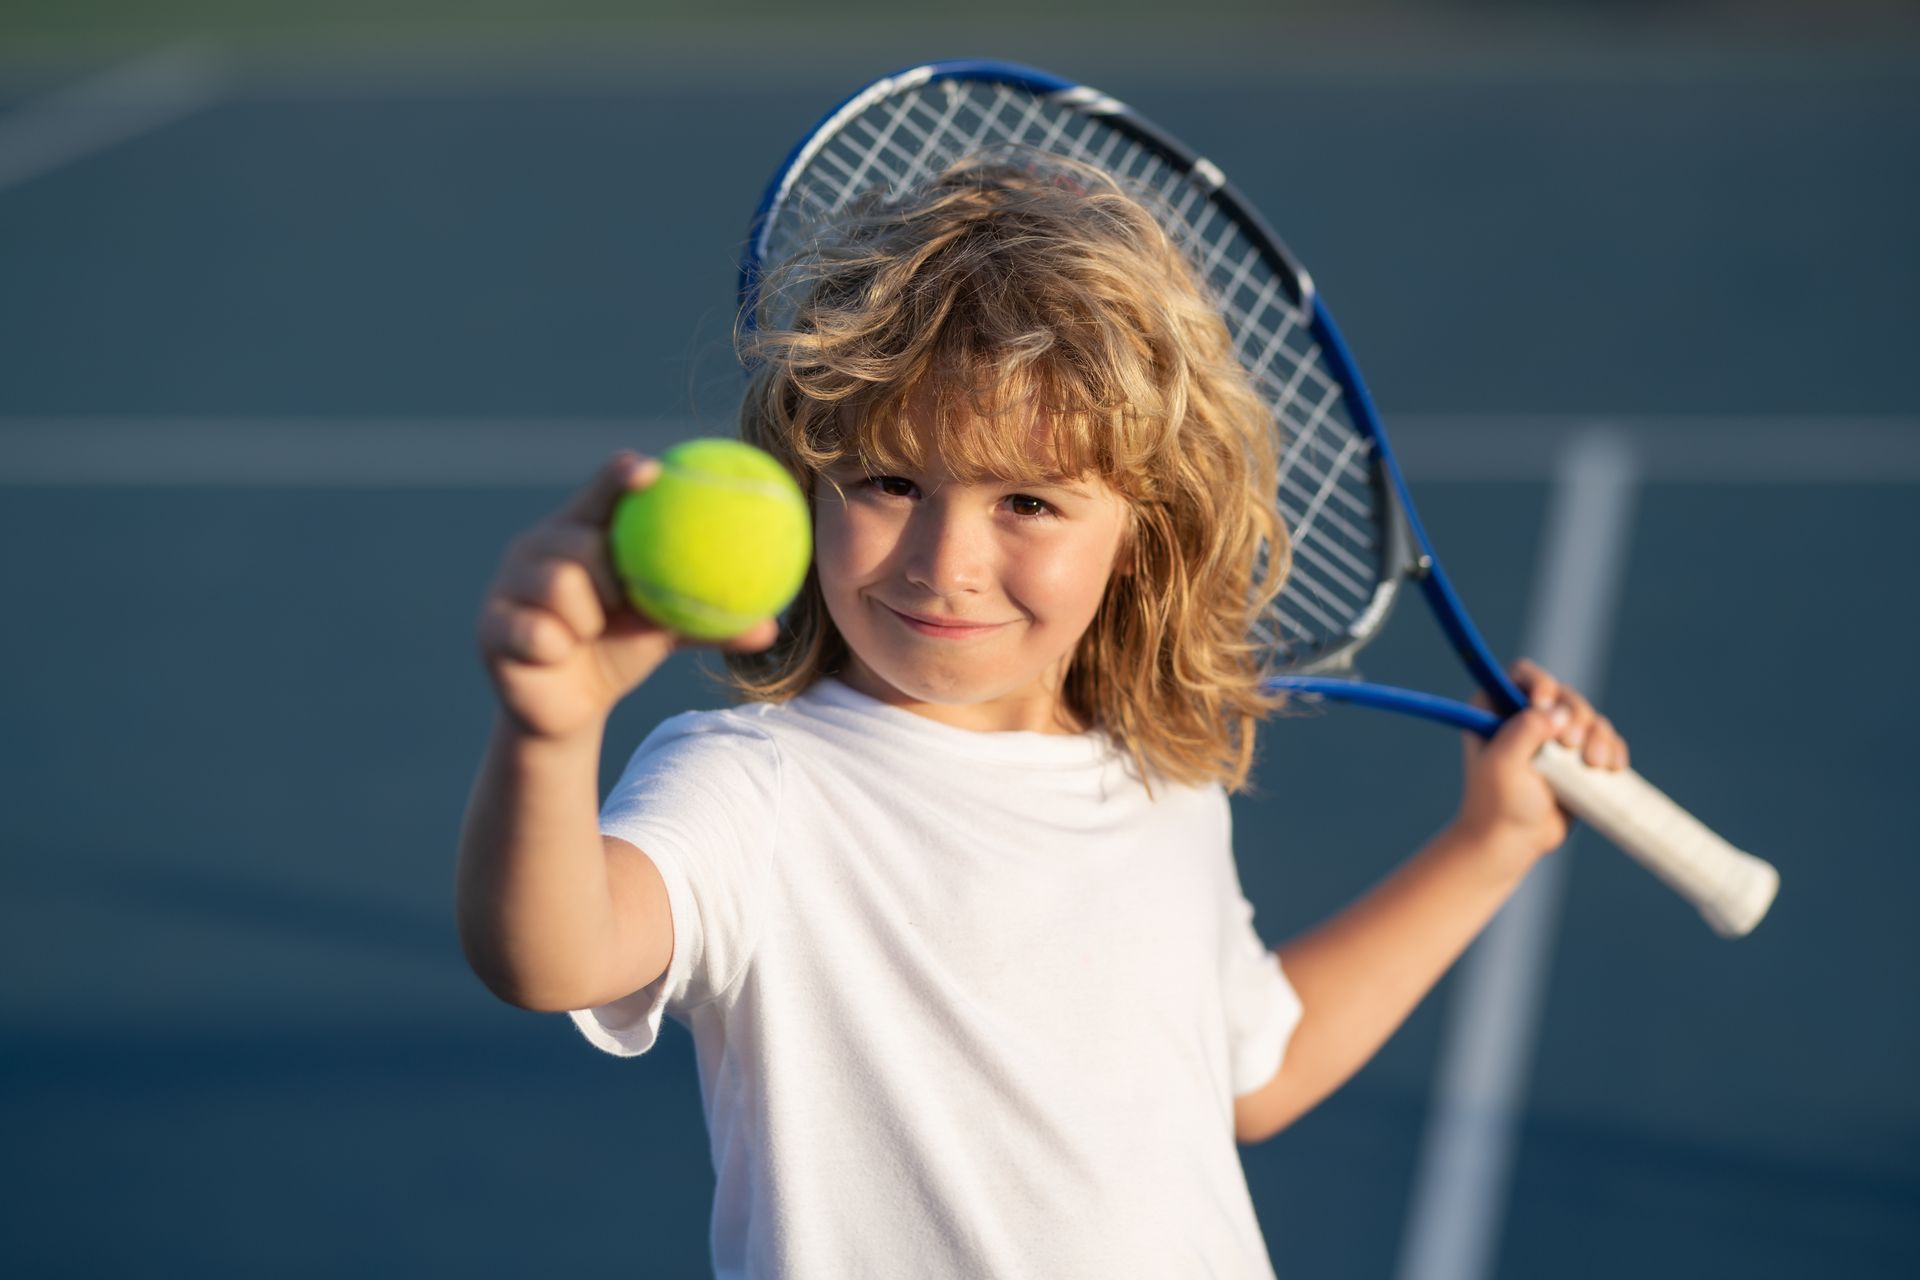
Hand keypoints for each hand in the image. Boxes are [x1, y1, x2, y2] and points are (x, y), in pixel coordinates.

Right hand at [475, 452, 779, 741]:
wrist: (571, 707)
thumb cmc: (621, 647)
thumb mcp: (667, 629)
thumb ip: (711, 622)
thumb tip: (771, 629)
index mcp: (584, 531)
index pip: (602, 493)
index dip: (621, 476)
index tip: (650, 471)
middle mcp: (540, 547)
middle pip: (580, 542)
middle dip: (608, 575)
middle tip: (620, 600)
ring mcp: (508, 583)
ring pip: (556, 586)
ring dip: (585, 619)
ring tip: (588, 632)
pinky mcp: (490, 624)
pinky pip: (531, 631)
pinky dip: (554, 646)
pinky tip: (557, 654)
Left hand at [1453, 659, 1630, 866]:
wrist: (1513, 842)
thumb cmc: (1498, 803)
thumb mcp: (1502, 764)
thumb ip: (1524, 731)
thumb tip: (1556, 710)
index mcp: (1494, 709)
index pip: (1524, 675)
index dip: (1541, 683)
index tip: (1546, 705)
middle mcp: (1525, 716)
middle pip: (1564, 695)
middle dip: (1575, 716)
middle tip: (1570, 746)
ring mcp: (1553, 736)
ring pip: (1589, 717)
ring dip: (1598, 735)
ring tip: (1592, 763)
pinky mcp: (1577, 757)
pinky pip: (1605, 740)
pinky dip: (1612, 749)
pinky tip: (1609, 767)